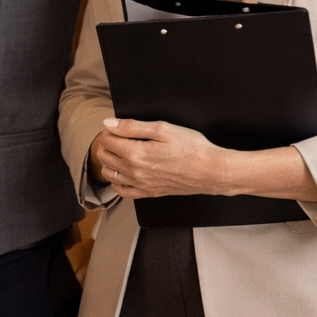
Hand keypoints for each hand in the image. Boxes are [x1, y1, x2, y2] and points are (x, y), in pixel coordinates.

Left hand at [88, 118, 228, 197]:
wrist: (211, 171)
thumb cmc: (192, 148)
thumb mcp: (162, 129)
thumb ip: (132, 127)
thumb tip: (109, 124)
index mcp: (135, 154)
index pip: (107, 140)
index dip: (110, 130)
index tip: (118, 126)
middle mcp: (134, 172)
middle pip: (105, 156)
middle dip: (108, 144)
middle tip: (119, 136)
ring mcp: (141, 184)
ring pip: (110, 174)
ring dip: (110, 161)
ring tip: (121, 152)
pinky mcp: (149, 193)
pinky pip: (123, 191)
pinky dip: (117, 181)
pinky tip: (122, 173)